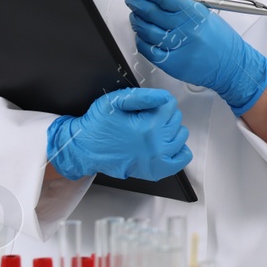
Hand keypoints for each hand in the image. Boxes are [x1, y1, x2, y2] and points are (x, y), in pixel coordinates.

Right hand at [46, 87, 191, 180]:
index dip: (158, 102)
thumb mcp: (114, 101)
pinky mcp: (155, 170)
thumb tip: (164, 97)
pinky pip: (181, 159)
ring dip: (170, 130)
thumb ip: (142, 96)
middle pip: (176, 119)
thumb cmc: (97, 126)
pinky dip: (179, 150)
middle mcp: (156, 145)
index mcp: (148, 126)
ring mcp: (157, 159)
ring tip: (153, 130)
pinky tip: (167, 144)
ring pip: (181, 136)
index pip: (170, 105)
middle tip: (145, 118)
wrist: (84, 149)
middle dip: (163, 115)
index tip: (146, 107)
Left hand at [126, 0, 266, 114]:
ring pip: (147, 30)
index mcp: (196, 15)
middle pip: (153, 12)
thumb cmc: (221, 41)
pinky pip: (148, 49)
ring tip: (135, 16)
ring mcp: (178, 47)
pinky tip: (141, 35)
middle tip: (133, 0)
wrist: (231, 66)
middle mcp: (186, 30)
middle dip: (138, 3)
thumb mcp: (207, 15)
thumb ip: (183, 6)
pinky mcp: (171, 63)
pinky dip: (141, 40)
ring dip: (137, 21)